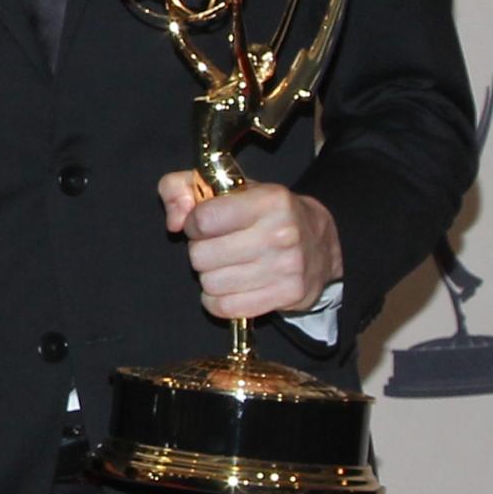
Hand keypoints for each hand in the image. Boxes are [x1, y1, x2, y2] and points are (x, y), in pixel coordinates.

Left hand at [156, 175, 339, 319]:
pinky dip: (219, 300)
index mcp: (269, 200)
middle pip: (202, 256)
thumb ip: (180, 188)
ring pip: (211, 284)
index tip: (203, 224)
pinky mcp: (288, 295)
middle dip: (201, 251)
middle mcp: (282, 234)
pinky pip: (226, 307)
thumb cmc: (263, 212)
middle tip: (218, 245)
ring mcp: (287, 267)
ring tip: (228, 264)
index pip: (203, 220)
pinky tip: (231, 286)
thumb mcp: (224, 186)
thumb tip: (174, 222)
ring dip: (210, 276)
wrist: (318, 242)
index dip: (193, 223)